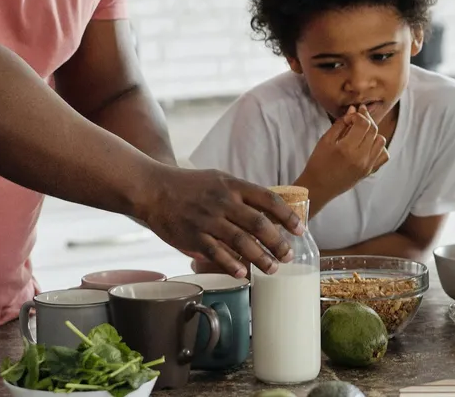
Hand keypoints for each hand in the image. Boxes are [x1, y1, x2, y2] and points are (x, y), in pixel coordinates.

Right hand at [139, 166, 303, 277]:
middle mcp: (223, 202)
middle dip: (278, 242)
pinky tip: (243, 273)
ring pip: (241, 242)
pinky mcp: (193, 236)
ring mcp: (208, 220)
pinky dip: (232, 264)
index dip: (288, 216)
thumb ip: (243, 195)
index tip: (300, 229)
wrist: (154, 189)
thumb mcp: (220, 180)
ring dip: (261, 257)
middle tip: (289, 256)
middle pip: (259, 224)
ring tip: (273, 268)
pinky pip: (216, 253)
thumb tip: (269, 213)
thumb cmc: (190, 186)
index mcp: (233, 186)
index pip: (268, 199)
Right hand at [301, 105, 388, 201]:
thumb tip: (353, 109)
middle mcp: (361, 157)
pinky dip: (379, 147)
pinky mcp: (370, 171)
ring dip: (373, 133)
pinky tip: (368, 145)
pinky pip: (384, 155)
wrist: (318, 187)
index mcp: (347, 148)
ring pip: (381, 141)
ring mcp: (367, 166)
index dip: (358, 115)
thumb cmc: (318, 162)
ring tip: (361, 132)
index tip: (350, 116)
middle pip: (374, 130)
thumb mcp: (325, 140)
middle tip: (358, 117)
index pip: (363, 123)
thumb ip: (341, 123)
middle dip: (366, 119)